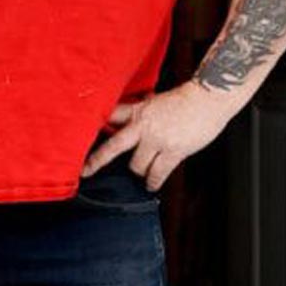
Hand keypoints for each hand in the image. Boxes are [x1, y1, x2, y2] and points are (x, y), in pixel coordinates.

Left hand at [81, 85, 235, 190]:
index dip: (94, 126)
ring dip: (139, 171)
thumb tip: (132, 124)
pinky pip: (157, 173)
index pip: (109, 118)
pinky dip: (153, 181)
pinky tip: (150, 185)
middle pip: (112, 146)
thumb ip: (142, 114)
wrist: (209, 99)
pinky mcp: (173, 151)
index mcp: (137, 110)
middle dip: (97, 160)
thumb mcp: (156, 103)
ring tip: (142, 174)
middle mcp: (142, 125)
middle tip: (86, 171)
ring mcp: (156, 139)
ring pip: (136, 165)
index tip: (77, 135)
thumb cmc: (186, 100)